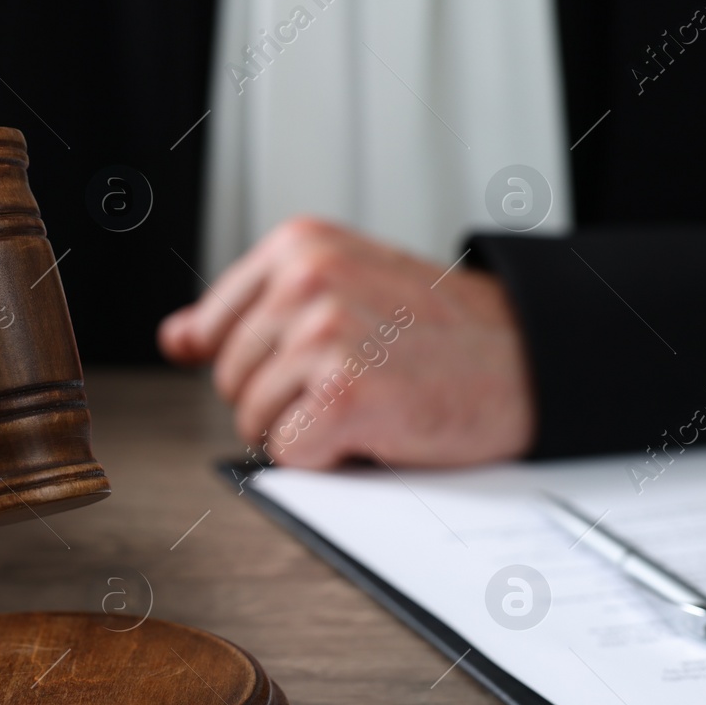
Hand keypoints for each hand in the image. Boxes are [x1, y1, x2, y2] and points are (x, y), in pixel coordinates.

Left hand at [158, 218, 533, 467]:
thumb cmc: (442, 330)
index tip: (307, 365)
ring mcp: (324, 334)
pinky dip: (330, 459)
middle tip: (358, 381)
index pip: (214, 330)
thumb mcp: (342, 290)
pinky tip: (377, 427)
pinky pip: (290, 456)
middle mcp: (307, 279)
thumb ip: (252, 312)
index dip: (259, 366)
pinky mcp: (344, 394)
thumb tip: (176, 339)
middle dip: (284, 400)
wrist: (529, 357)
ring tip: (371, 399)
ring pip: (255, 423)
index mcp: (301, 245)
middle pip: (231, 382)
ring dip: (309, 431)